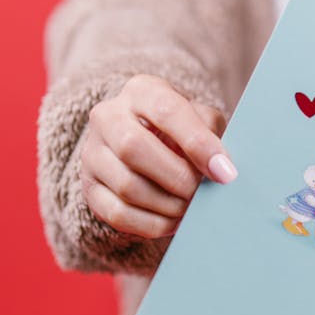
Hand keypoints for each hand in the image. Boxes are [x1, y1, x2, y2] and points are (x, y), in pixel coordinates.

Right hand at [81, 74, 235, 238]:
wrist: (144, 144)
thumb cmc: (182, 131)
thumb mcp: (201, 119)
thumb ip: (212, 135)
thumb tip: (222, 168)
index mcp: (141, 91)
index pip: (167, 110)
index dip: (198, 143)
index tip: (225, 172)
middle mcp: (108, 116)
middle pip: (133, 147)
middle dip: (177, 177)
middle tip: (202, 192)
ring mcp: (92, 153)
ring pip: (127, 185)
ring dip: (168, 205)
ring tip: (192, 208)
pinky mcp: (89, 188)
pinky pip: (118, 214)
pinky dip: (153, 224)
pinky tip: (175, 222)